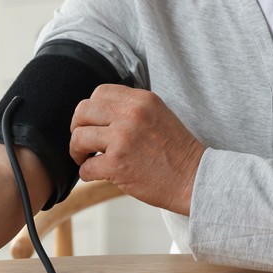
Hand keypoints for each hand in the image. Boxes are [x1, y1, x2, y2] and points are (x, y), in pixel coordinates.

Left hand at [69, 84, 205, 214]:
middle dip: (77, 128)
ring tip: (87, 159)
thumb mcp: (158, 114)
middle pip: (83, 111)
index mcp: (141, 99)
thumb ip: (131, 108)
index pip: (99, 93)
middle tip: (83, 142)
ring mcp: (123, 138)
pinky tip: (97, 174)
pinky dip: (87, 173)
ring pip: (79, 138)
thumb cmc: (176, 152)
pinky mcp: (118, 164)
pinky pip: (86, 166)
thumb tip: (97, 112)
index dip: (91, 110)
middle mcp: (131, 114)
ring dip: (77, 151)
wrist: (194, 179)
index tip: (93, 124)